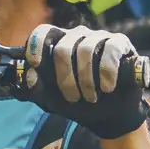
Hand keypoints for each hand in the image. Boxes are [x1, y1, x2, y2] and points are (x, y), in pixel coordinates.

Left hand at [25, 24, 149, 136]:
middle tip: (73, 98)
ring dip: (87, 80)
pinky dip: (107, 72)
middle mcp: (78, 36)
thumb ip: (37, 90)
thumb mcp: (54, 101)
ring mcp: (99, 37)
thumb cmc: (81, 103)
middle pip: (63, 48)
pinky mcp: (119, 42)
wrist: (111, 116)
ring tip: (92, 97)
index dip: (36, 44)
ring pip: (86, 49)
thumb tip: (29, 75)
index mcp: (58, 45)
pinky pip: (110, 49)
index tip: (35, 63)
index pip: (43, 32)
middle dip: (65, 78)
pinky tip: (107, 87)